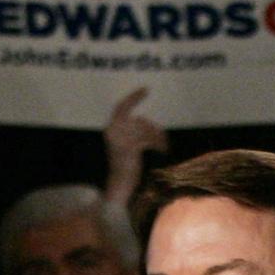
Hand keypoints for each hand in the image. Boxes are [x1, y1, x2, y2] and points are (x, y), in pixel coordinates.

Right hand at [103, 87, 166, 204]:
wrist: (119, 185)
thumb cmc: (126, 166)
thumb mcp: (129, 145)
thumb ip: (136, 131)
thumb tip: (147, 121)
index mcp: (111, 129)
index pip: (121, 107)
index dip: (134, 97)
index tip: (146, 89)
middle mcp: (113, 131)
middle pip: (140, 121)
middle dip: (153, 130)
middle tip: (162, 139)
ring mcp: (120, 140)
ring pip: (146, 131)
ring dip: (157, 139)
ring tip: (163, 148)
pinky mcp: (130, 148)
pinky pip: (149, 140)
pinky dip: (158, 145)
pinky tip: (162, 150)